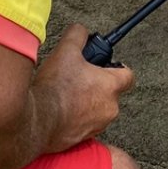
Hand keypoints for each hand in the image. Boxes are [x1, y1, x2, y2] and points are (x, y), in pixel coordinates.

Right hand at [33, 24, 135, 153]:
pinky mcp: (84, 138)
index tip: (107, 66)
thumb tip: (80, 30)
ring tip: (67, 93)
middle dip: (97, 85)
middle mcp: (110, 108)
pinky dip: (77, 117)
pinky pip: (86, 124)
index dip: (118, 68)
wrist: (39, 119)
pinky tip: (61, 108)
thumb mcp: (66, 50)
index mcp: (111, 86)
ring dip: (87, 102)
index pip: (128, 75)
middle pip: (111, 93)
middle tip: (79, 78)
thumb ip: (77, 35)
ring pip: (99, 109)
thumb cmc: (56, 87)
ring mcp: (98, 125)